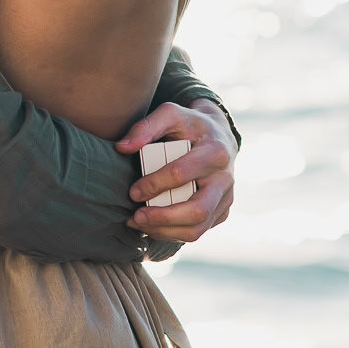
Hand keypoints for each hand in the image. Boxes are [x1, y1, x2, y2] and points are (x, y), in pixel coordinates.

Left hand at [117, 100, 235, 245]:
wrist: (218, 135)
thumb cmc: (189, 125)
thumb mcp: (170, 114)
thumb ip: (145, 127)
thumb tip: (122, 147)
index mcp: (215, 152)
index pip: (181, 174)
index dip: (153, 185)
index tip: (133, 191)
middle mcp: (225, 178)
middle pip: (197, 210)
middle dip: (162, 218)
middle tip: (136, 217)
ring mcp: (226, 198)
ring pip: (198, 228)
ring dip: (165, 231)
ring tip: (140, 224)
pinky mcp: (222, 211)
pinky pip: (199, 231)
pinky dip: (173, 233)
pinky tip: (153, 225)